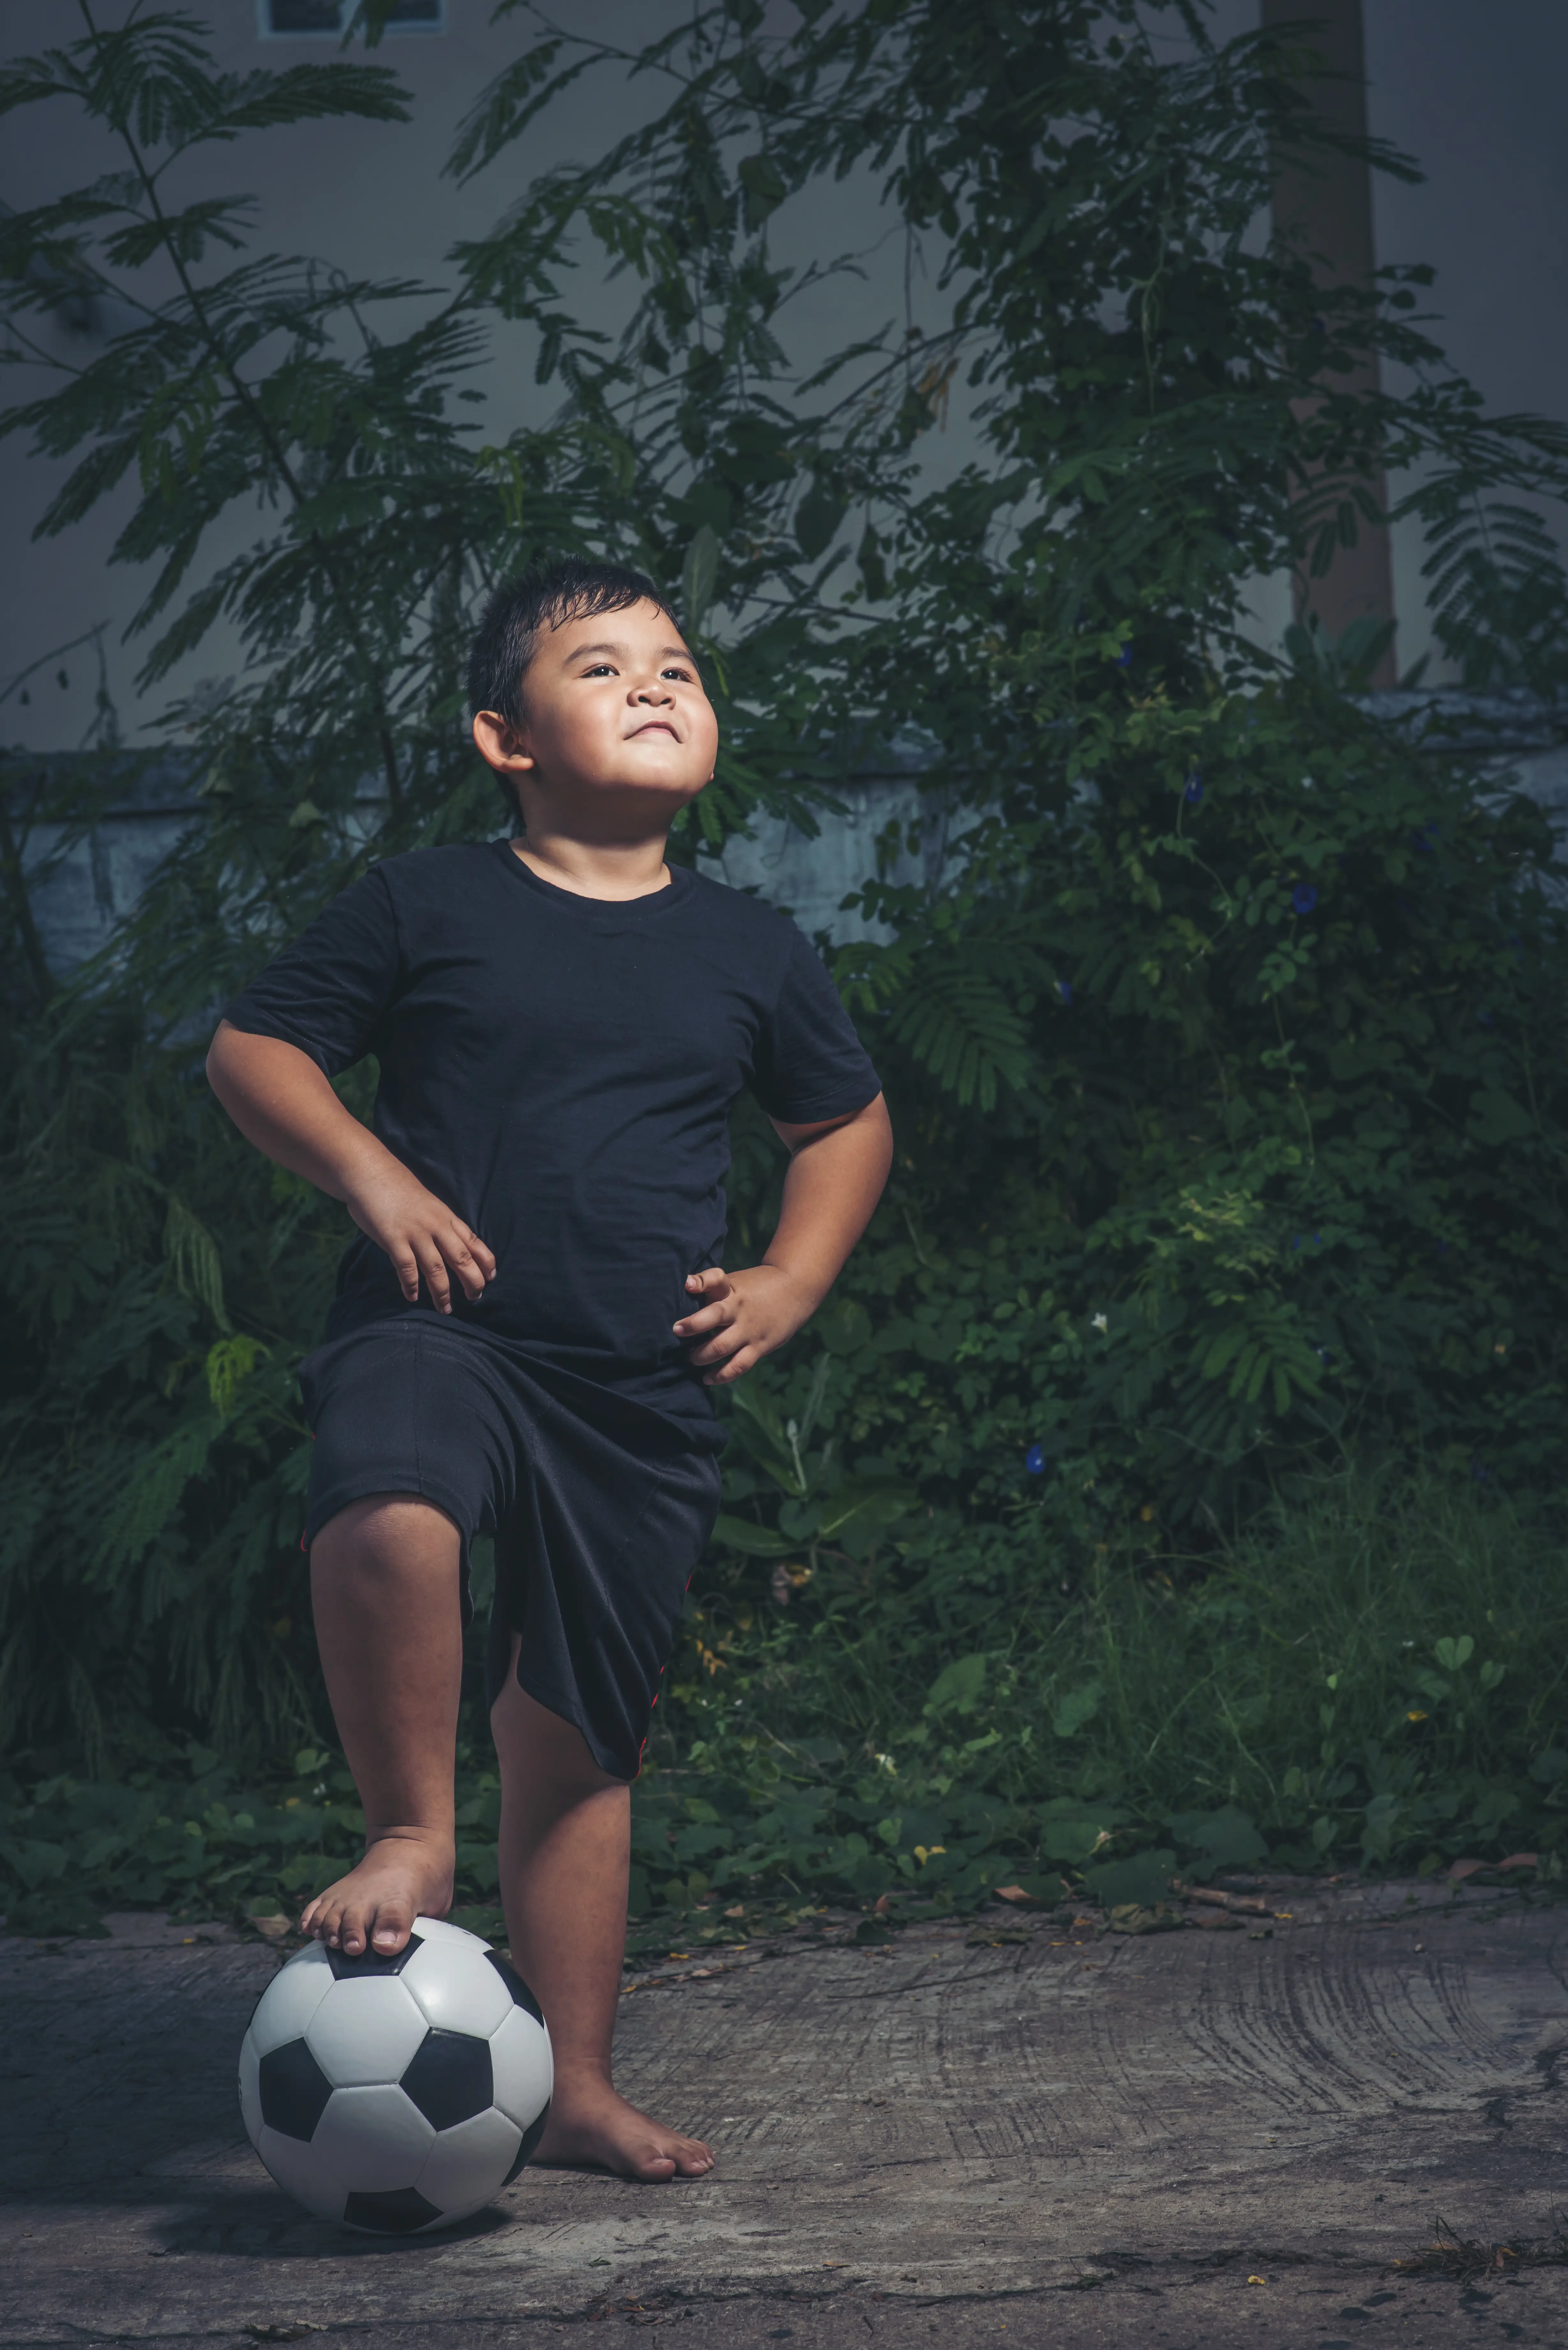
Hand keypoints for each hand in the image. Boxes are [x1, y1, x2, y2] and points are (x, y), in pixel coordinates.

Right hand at [345, 1162, 494, 1313]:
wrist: (370, 1172)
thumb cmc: (398, 1190)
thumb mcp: (429, 1204)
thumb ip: (441, 1223)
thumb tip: (452, 1244)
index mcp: (446, 1217)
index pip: (474, 1241)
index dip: (485, 1261)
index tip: (491, 1278)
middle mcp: (436, 1226)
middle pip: (461, 1259)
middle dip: (472, 1282)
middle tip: (475, 1298)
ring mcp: (415, 1233)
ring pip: (436, 1269)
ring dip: (442, 1293)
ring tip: (445, 1308)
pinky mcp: (393, 1239)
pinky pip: (407, 1268)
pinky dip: (411, 1285)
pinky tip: (412, 1297)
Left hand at [673, 1264, 816, 1384]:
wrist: (796, 1289)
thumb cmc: (758, 1286)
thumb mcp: (736, 1281)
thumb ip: (713, 1288)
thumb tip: (686, 1289)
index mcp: (731, 1288)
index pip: (715, 1279)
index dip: (701, 1281)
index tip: (689, 1284)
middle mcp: (739, 1308)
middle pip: (714, 1316)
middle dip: (693, 1326)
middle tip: (676, 1331)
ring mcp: (749, 1329)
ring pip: (721, 1347)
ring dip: (701, 1355)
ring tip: (690, 1357)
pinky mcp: (759, 1346)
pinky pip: (737, 1366)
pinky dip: (720, 1375)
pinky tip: (707, 1378)